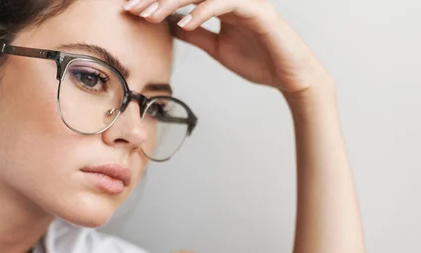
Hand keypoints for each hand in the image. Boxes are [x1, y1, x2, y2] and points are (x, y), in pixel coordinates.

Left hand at [122, 0, 327, 93]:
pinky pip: (225, 3)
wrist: (290, 77)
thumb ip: (196, 34)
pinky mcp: (258, 11)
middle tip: (131, 7)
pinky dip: (203, 12)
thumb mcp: (217, 48)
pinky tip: (185, 24)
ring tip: (150, 15)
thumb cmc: (259, 61)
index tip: (130, 9)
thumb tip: (169, 25)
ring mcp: (245, 0)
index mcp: (220, 2)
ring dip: (173, 0)